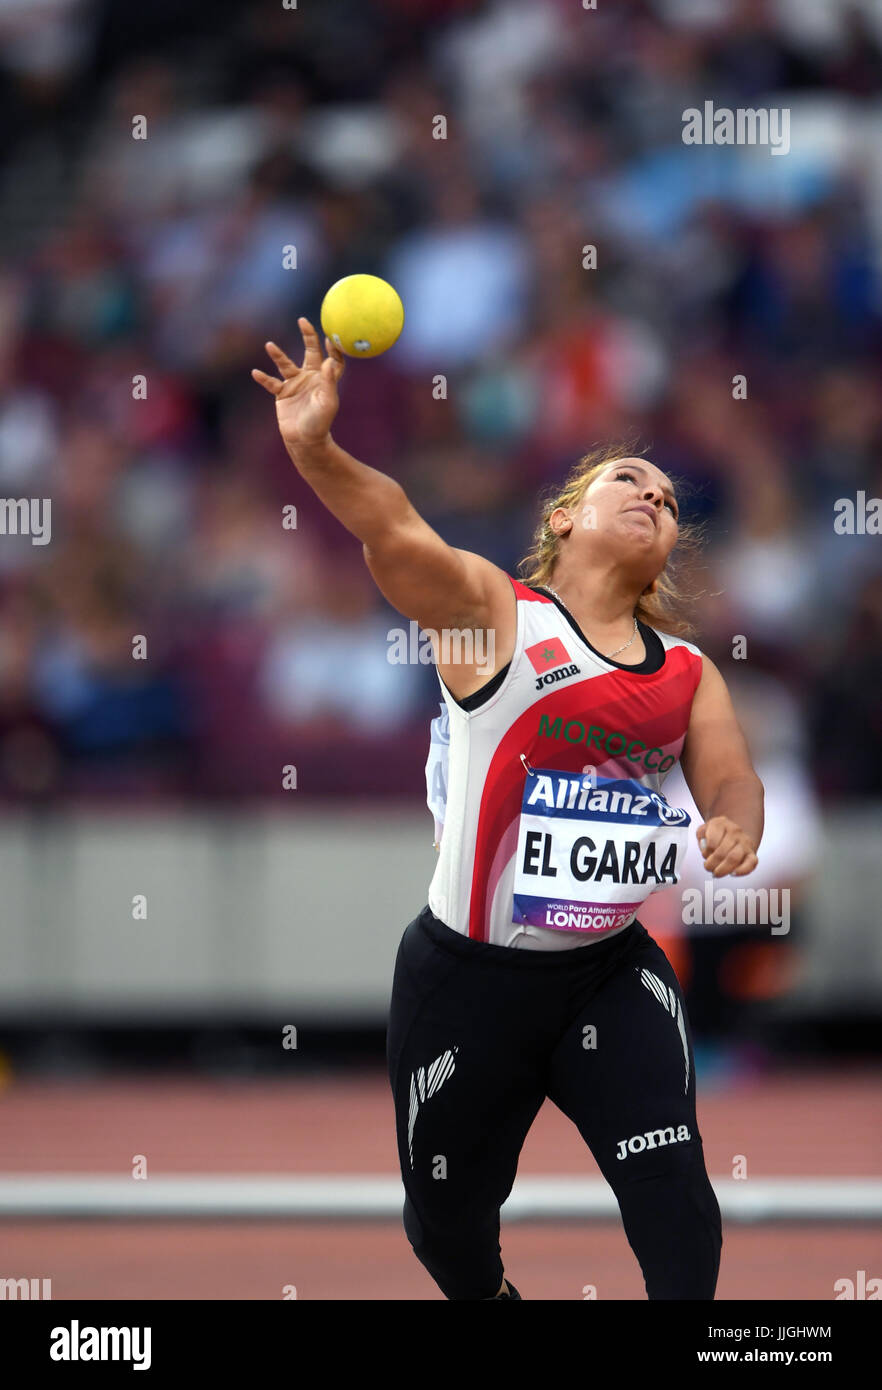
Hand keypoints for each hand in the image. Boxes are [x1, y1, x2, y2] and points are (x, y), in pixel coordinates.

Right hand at [251, 318, 344, 450]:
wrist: (305, 440)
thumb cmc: (320, 422)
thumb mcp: (327, 402)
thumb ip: (328, 382)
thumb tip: (329, 361)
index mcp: (324, 379)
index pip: (332, 359)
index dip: (333, 348)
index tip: (329, 337)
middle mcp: (310, 377)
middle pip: (310, 351)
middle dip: (307, 335)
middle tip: (302, 320)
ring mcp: (295, 384)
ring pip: (286, 364)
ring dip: (277, 355)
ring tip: (269, 345)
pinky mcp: (282, 393)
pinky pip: (271, 383)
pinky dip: (264, 379)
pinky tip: (256, 373)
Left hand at [696, 816, 757, 877]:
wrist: (734, 834)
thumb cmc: (716, 835)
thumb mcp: (704, 830)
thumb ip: (701, 836)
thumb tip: (705, 846)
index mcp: (721, 824)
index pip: (712, 842)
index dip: (706, 852)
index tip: (705, 855)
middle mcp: (735, 831)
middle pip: (722, 852)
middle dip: (712, 864)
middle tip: (709, 867)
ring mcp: (745, 842)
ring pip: (734, 858)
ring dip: (723, 869)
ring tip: (717, 872)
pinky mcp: (752, 853)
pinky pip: (751, 863)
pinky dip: (742, 871)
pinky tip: (733, 873)